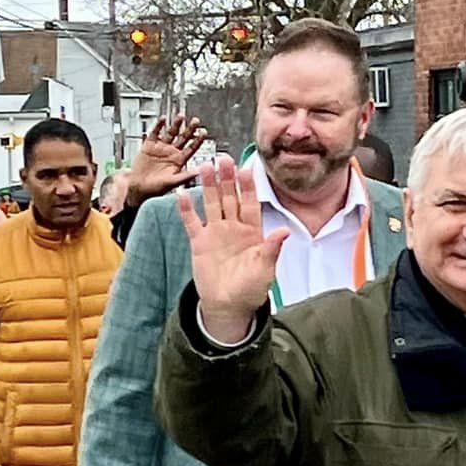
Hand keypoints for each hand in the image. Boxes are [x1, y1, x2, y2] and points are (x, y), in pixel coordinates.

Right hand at [123, 114, 208, 210]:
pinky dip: (158, 126)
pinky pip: (155, 133)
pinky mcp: (149, 145)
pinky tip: (163, 119)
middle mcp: (172, 152)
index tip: (204, 131)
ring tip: (181, 117)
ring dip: (176, 125)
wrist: (137, 187)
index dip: (198, 140)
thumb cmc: (155, 188)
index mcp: (179, 161)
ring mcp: (161, 148)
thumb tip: (198, 172)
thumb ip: (184, 176)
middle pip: (183, 138)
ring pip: (171, 133)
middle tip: (195, 121)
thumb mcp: (172, 183)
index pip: (192, 148)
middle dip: (189, 129)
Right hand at [182, 157, 284, 343]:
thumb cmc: (250, 289)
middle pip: (230, 198)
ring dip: (209, 186)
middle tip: (224, 159)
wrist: (229, 306)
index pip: (251, 204)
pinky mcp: (199, 242)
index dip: (248, 187)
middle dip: (227, 179)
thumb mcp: (265, 270)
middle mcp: (234, 228)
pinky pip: (192, 222)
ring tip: (206, 167)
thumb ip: (272, 249)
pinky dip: (186, 209)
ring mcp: (216, 233)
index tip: (247, 169)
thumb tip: (283, 231)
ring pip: (212, 204)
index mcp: (252, 232)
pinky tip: (182, 194)